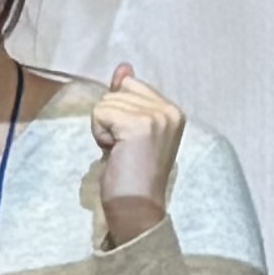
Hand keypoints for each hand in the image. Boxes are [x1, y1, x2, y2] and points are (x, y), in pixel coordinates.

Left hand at [85, 63, 186, 242]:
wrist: (137, 208)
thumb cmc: (133, 175)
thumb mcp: (132, 130)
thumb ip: (128, 97)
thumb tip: (123, 66)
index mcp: (173, 111)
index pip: (130, 84)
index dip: (119, 112)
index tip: (129, 141)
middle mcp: (170, 111)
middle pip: (116, 91)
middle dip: (110, 120)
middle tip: (123, 149)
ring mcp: (157, 117)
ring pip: (106, 102)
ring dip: (103, 129)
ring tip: (120, 152)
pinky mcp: (139, 125)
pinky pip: (100, 113)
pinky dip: (99, 134)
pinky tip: (114, 153)